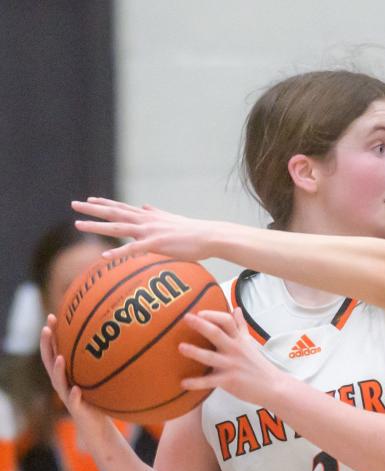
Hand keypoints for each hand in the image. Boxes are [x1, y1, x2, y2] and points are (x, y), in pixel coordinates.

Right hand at [39, 315, 114, 434]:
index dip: (52, 335)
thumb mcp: (102, 378)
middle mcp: (64, 383)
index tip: (53, 316)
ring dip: (58, 369)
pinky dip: (74, 395)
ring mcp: (68, 396)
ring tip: (60, 357)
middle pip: (50, 361)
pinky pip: (74, 402)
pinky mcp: (77, 410)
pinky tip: (76, 389)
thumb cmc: (101, 399)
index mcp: (68, 374)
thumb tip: (124, 338)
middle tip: (46, 328)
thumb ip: (105, 362)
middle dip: (47, 345)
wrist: (98, 428)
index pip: (56, 350)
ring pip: (58, 381)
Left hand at [71, 197, 228, 261]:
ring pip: (119, 227)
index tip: (89, 200)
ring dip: (98, 226)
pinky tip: (105, 255)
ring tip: (79, 225)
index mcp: (150, 216)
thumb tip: (146, 206)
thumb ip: (156, 213)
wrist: (210, 236)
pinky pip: (133, 249)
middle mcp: (146, 221)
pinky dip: (118, 251)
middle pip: (115, 213)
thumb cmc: (194, 231)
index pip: (122, 207)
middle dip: (93, 209)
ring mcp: (150, 232)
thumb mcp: (172, 218)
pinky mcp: (157, 244)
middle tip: (73, 205)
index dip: (105, 203)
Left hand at [179, 308, 288, 407]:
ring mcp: (231, 365)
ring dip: (195, 352)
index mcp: (238, 340)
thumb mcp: (250, 342)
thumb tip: (236, 309)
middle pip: (216, 333)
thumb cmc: (258, 365)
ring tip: (181, 347)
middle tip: (185, 318)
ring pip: (210, 357)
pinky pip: (209, 382)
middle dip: (200, 325)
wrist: (273, 386)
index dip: (213, 315)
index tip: (199, 312)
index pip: (227, 321)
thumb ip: (241, 326)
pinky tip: (183, 383)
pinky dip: (196, 383)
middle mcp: (234, 350)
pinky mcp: (229, 381)